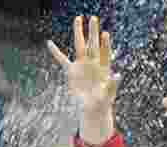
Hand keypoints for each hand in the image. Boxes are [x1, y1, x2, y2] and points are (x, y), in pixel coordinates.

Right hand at [47, 15, 118, 145]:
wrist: (93, 108)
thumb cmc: (103, 102)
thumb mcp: (108, 94)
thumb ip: (113, 84)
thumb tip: (117, 75)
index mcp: (103, 67)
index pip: (105, 52)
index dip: (105, 44)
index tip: (105, 34)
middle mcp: (93, 63)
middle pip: (93, 44)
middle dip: (93, 31)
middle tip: (93, 18)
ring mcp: (82, 65)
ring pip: (80, 46)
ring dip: (79, 32)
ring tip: (78, 18)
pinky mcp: (72, 71)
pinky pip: (62, 60)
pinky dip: (56, 52)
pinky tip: (49, 43)